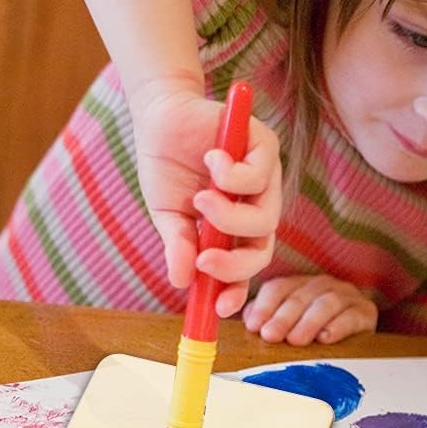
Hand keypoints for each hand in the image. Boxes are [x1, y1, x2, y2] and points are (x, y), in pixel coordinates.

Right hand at [128, 75, 281, 316]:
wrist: (161, 120)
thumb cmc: (167, 169)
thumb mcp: (168, 216)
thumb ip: (179, 247)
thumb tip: (180, 283)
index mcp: (233, 229)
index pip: (244, 266)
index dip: (235, 290)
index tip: (219, 308)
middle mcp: (255, 207)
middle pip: (262, 251)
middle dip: (235, 264)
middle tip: (205, 259)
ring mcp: (265, 179)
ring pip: (264, 219)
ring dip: (228, 217)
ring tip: (200, 200)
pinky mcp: (265, 148)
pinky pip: (258, 177)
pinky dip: (230, 175)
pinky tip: (210, 159)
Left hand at [242, 274, 378, 344]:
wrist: (358, 340)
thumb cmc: (313, 335)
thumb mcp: (287, 326)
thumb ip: (266, 320)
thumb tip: (248, 322)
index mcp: (299, 285)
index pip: (278, 288)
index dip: (264, 306)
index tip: (253, 327)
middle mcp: (322, 285)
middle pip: (300, 296)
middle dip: (283, 317)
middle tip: (270, 336)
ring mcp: (346, 295)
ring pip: (326, 302)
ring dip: (308, 322)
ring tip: (295, 340)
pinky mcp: (366, 312)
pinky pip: (352, 315)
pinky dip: (338, 326)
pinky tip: (325, 339)